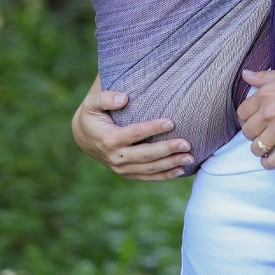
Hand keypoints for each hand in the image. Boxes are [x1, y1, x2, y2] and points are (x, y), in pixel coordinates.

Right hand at [72, 88, 193, 179]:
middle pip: (146, 155)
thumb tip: (124, 98)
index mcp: (108, 139)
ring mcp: (121, 168)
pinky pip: (148, 177)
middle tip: (187, 143)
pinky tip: (181, 170)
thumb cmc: (92, 115)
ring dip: (171, 164)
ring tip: (190, 157)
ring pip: (149, 168)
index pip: (135, 134)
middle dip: (167, 149)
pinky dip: (165, 175)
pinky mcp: (127, 173)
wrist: (84, 137)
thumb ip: (105, 98)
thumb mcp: (91, 103)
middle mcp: (116, 157)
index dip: (153, 128)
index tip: (171, 122)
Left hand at [237, 67, 274, 169]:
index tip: (252, 121)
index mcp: (265, 95)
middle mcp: (269, 114)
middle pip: (247, 132)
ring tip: (265, 148)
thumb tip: (245, 74)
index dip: (246, 118)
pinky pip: (273, 161)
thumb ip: (264, 77)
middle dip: (252, 134)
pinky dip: (268, 163)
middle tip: (261, 134)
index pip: (242, 112)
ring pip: (257, 148)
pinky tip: (270, 160)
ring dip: (259, 149)